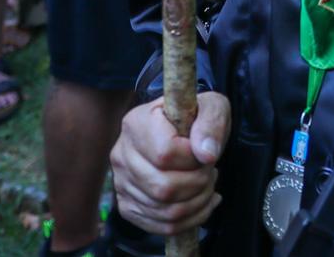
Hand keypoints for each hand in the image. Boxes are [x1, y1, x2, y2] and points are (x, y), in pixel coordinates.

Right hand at [111, 92, 230, 235]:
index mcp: (136, 123)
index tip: (205, 152)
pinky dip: (190, 219)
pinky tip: (202, 202)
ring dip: (198, 202)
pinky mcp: (128, 206)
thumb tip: (206, 155)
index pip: (165, 154)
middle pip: (163, 187)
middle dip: (199, 184)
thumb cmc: (195, 116)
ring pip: (165, 210)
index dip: (193, 159)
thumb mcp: (212, 106)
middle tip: (210, 171)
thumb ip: (211, 123)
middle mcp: (121, 155)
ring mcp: (121, 183)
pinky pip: (161, 226)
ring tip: (207, 184)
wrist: (179, 130)